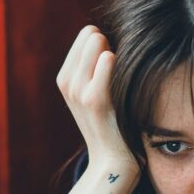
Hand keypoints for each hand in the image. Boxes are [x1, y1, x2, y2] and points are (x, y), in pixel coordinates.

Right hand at [56, 25, 138, 175]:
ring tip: (125, 80)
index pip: (86, 34)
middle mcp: (67, 82)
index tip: (117, 66)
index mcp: (64, 78)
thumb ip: (95, 64)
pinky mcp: (95, 99)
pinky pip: (108, 59)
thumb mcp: (93, 92)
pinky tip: (128, 82)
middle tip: (122, 73)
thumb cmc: (112, 121)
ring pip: (98, 42)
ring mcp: (78, 90)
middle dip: (111, 44)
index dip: (107, 44)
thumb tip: (106, 33)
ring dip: (118, 53)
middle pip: (92, 34)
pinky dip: (121, 63)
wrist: (112, 160)